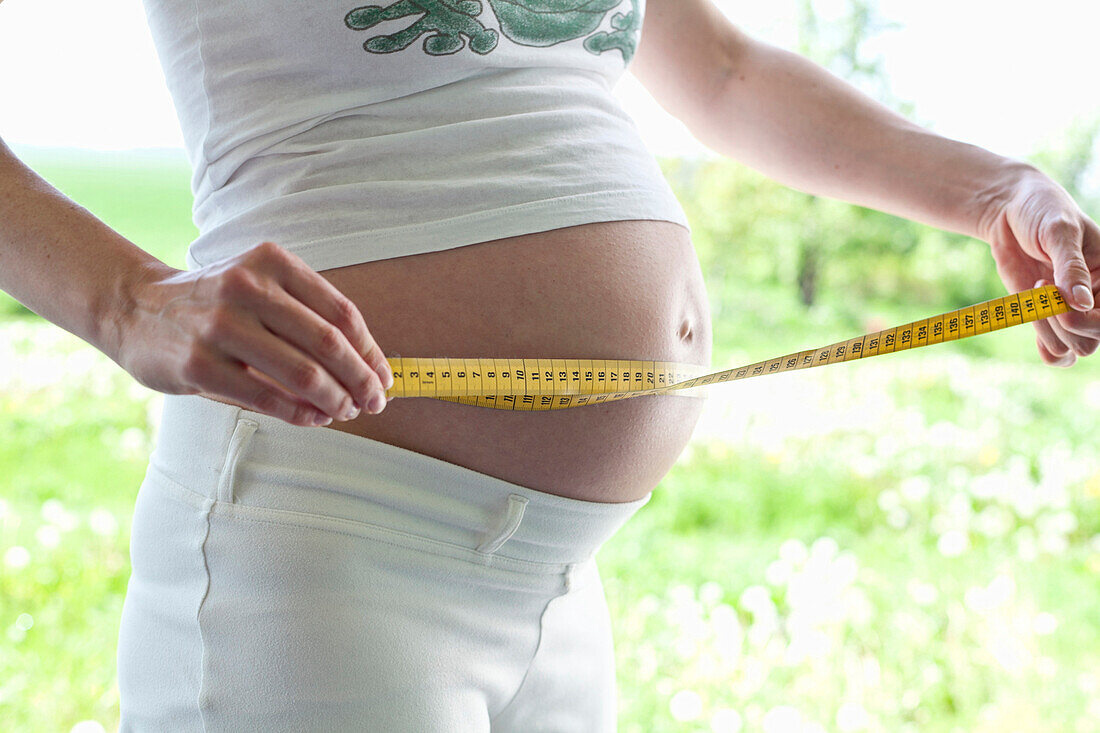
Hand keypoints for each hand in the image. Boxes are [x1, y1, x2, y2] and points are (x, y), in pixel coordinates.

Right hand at [114, 241, 392, 426]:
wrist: (134, 308)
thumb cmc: (215, 304)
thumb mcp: (260, 287)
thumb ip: (307, 316)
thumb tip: (366, 369)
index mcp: (272, 263)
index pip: (341, 312)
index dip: (370, 351)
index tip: (384, 377)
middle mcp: (248, 287)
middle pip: (328, 343)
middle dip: (360, 380)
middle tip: (375, 403)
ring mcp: (221, 325)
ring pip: (303, 373)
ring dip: (334, 400)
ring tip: (345, 412)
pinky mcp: (199, 364)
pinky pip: (266, 397)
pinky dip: (299, 414)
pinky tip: (313, 419)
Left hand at [981, 166, 1099, 365]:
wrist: (1011, 212)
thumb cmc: (1042, 213)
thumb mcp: (1059, 232)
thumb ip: (1071, 267)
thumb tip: (1082, 304)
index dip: (1081, 318)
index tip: (1052, 289)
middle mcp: (1096, 300)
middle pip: (1090, 342)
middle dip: (1062, 324)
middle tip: (1041, 286)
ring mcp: (1071, 311)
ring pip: (1071, 350)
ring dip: (1047, 331)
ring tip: (1034, 293)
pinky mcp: (1046, 315)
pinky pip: (1055, 352)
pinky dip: (1045, 347)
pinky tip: (1034, 323)